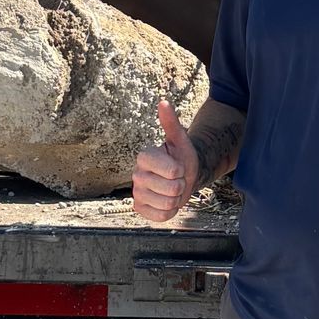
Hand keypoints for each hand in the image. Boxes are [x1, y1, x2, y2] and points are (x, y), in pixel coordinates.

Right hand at [133, 97, 197, 225]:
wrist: (182, 176)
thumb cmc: (181, 157)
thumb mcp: (181, 139)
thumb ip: (171, 122)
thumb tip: (163, 102)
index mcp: (144, 156)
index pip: (172, 171)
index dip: (180, 170)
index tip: (177, 165)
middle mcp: (136, 174)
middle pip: (172, 188)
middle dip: (181, 185)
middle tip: (177, 178)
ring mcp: (137, 192)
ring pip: (167, 203)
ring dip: (176, 198)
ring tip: (173, 189)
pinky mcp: (139, 208)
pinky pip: (161, 216)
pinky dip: (170, 211)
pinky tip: (167, 200)